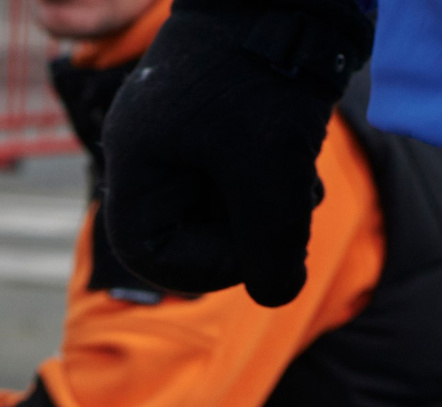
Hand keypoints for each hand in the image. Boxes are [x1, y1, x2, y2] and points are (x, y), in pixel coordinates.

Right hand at [98, 0, 367, 307]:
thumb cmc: (268, 77)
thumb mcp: (271, 176)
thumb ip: (271, 251)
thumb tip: (277, 293)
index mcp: (138, 159)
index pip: (150, 253)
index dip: (205, 270)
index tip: (258, 248)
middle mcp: (149, 146)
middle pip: (187, 234)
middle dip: (247, 236)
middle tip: (292, 215)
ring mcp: (181, 130)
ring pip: (219, 207)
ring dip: (267, 210)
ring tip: (303, 183)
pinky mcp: (215, 118)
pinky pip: (236, 175)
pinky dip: (271, 180)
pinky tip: (301, 162)